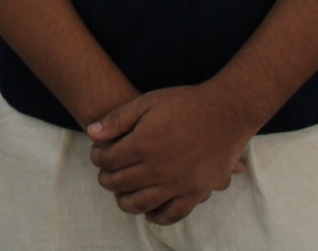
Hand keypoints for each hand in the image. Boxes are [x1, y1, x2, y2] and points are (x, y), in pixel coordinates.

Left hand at [85, 84, 256, 224]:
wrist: (226, 112)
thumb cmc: (185, 103)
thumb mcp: (147, 102)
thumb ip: (118, 119)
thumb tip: (91, 133)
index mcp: (142, 144)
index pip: (107, 160)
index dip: (97, 157)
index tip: (98, 154)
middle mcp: (157, 168)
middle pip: (119, 182)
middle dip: (106, 178)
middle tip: (105, 174)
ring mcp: (177, 183)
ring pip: (140, 202)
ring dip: (124, 200)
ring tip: (121, 193)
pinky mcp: (196, 192)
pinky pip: (172, 214)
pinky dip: (157, 216)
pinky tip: (149, 211)